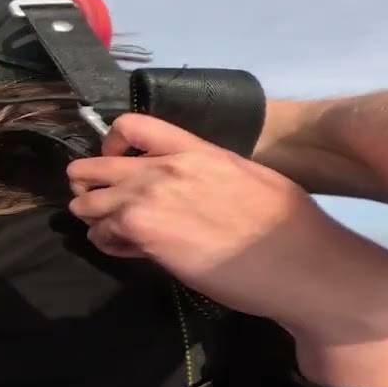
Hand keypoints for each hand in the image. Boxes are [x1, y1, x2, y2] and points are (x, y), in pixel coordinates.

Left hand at [65, 113, 337, 321]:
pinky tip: (128, 251)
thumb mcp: (246, 177)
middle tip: (101, 207)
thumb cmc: (287, 227)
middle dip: (89, 187)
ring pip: (87, 201)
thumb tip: (188, 189)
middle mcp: (165, 166)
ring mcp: (148, 196)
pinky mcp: (141, 230)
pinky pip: (100, 233)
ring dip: (95, 218)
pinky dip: (106, 243)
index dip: (110, 145)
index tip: (114, 164)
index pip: (130, 124)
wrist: (300, 262)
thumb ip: (205, 174)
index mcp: (194, 149)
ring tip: (116, 234)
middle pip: (93, 166)